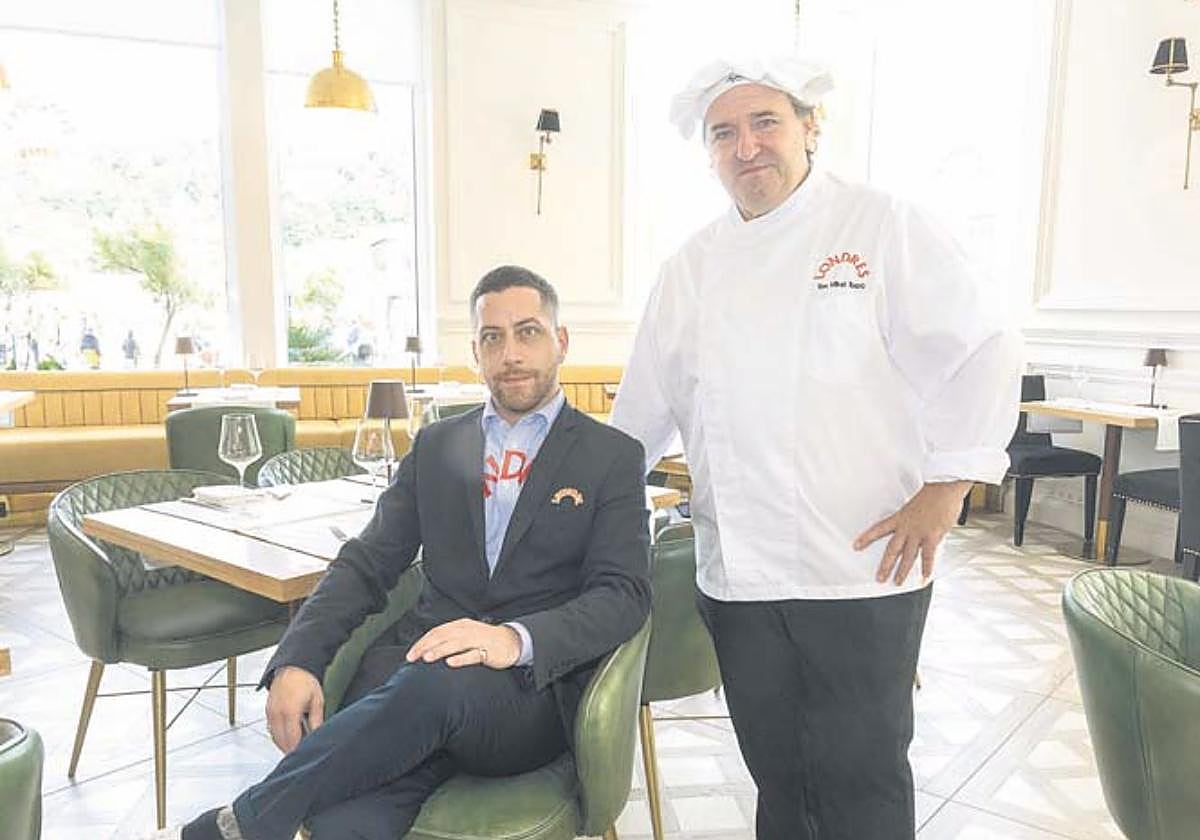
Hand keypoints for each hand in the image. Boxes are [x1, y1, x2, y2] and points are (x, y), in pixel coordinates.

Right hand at [265, 665, 323, 753]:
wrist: (292, 666)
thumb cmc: (306, 681)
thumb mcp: (317, 700)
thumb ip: (316, 720)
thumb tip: (316, 736)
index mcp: (290, 712)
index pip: (292, 740)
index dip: (298, 750)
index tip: (305, 756)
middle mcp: (277, 714)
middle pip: (281, 741)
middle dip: (291, 749)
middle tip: (301, 754)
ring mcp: (270, 712)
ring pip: (275, 737)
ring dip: (284, 744)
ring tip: (296, 746)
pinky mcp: (268, 711)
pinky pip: (271, 729)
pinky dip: (279, 736)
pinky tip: (288, 737)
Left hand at [405, 618, 522, 668]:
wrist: (512, 641)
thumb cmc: (486, 640)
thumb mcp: (466, 635)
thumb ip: (449, 639)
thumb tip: (427, 649)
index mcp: (460, 625)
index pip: (437, 632)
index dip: (422, 642)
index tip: (411, 654)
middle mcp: (467, 630)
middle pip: (442, 636)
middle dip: (425, 646)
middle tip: (413, 657)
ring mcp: (478, 640)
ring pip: (455, 644)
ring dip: (440, 650)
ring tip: (427, 658)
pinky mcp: (487, 651)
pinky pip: (473, 654)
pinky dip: (461, 658)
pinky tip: (451, 663)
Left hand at [854, 481, 971, 585]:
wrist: (943, 487)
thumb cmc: (932, 493)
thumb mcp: (915, 505)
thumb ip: (912, 517)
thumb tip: (915, 525)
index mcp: (900, 517)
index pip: (878, 529)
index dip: (866, 538)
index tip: (856, 546)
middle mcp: (906, 527)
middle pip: (892, 550)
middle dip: (885, 565)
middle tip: (879, 578)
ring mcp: (919, 533)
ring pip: (907, 556)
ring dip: (902, 571)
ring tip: (897, 582)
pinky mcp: (932, 536)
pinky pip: (928, 556)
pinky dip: (926, 568)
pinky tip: (924, 578)